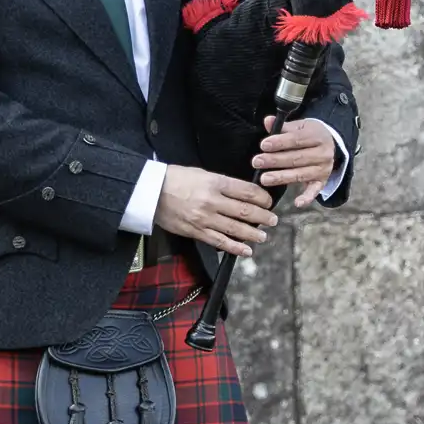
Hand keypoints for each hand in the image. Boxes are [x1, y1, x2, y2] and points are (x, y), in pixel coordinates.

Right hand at [153, 165, 277, 258]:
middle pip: (245, 211)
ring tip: (263, 236)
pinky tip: (246, 250)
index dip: (262, 198)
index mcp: (215, 182)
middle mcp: (212, 201)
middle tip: (273, 220)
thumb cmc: (175, 179)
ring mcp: (204, 218)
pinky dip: (235, 248)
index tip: (268, 202)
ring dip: (253, 234)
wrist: (151, 192)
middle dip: (263, 217)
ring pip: (236, 228)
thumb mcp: (202, 174)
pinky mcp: (196, 231)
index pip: (246, 191)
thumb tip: (243, 194)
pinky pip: (220, 242)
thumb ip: (222, 184)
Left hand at [252, 116, 336, 207]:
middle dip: (275, 160)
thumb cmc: (307, 134)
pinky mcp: (322, 181)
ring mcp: (323, 169)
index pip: (296, 139)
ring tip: (264, 179)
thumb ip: (282, 126)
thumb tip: (267, 121)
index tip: (263, 145)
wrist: (330, 143)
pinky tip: (297, 203)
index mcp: (317, 135)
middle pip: (296, 158)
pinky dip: (307, 198)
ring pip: (300, 174)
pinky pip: (314, 191)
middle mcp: (323, 153)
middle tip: (257, 162)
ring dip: (281, 177)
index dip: (279, 142)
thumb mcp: (298, 126)